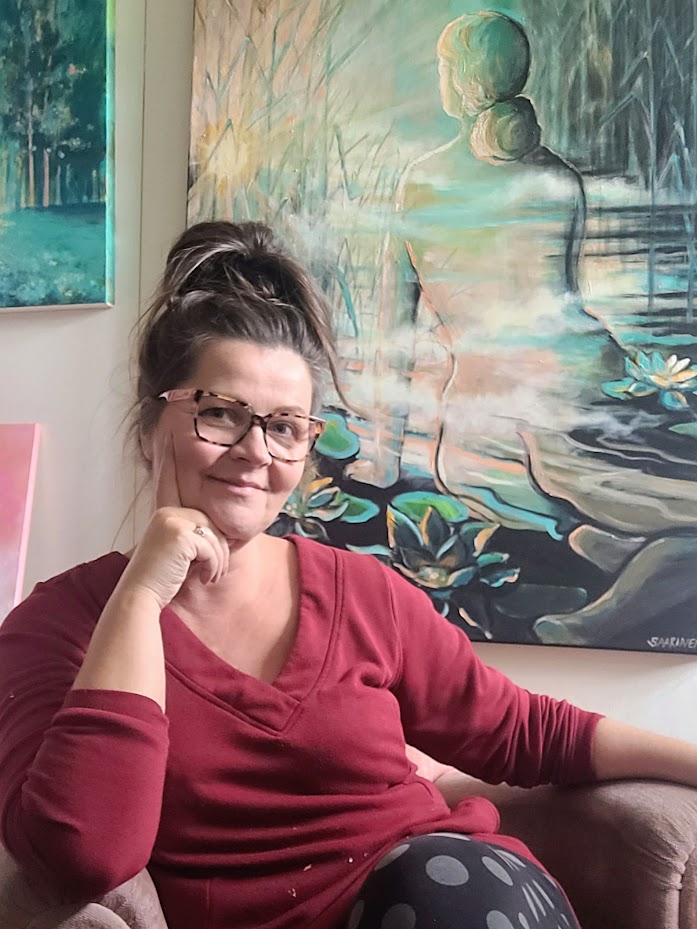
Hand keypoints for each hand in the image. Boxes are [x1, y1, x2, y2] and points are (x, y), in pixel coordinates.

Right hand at [120, 433, 229, 609]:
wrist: (142, 597)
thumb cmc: (162, 580)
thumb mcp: (181, 551)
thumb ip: (195, 536)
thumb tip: (219, 533)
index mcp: (167, 511)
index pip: (180, 489)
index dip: (170, 457)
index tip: (168, 431)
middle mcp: (168, 510)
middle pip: (213, 524)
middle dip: (219, 553)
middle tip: (210, 574)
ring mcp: (172, 520)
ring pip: (216, 538)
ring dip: (217, 564)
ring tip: (207, 578)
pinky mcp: (179, 534)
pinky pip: (214, 549)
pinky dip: (213, 567)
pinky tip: (202, 578)